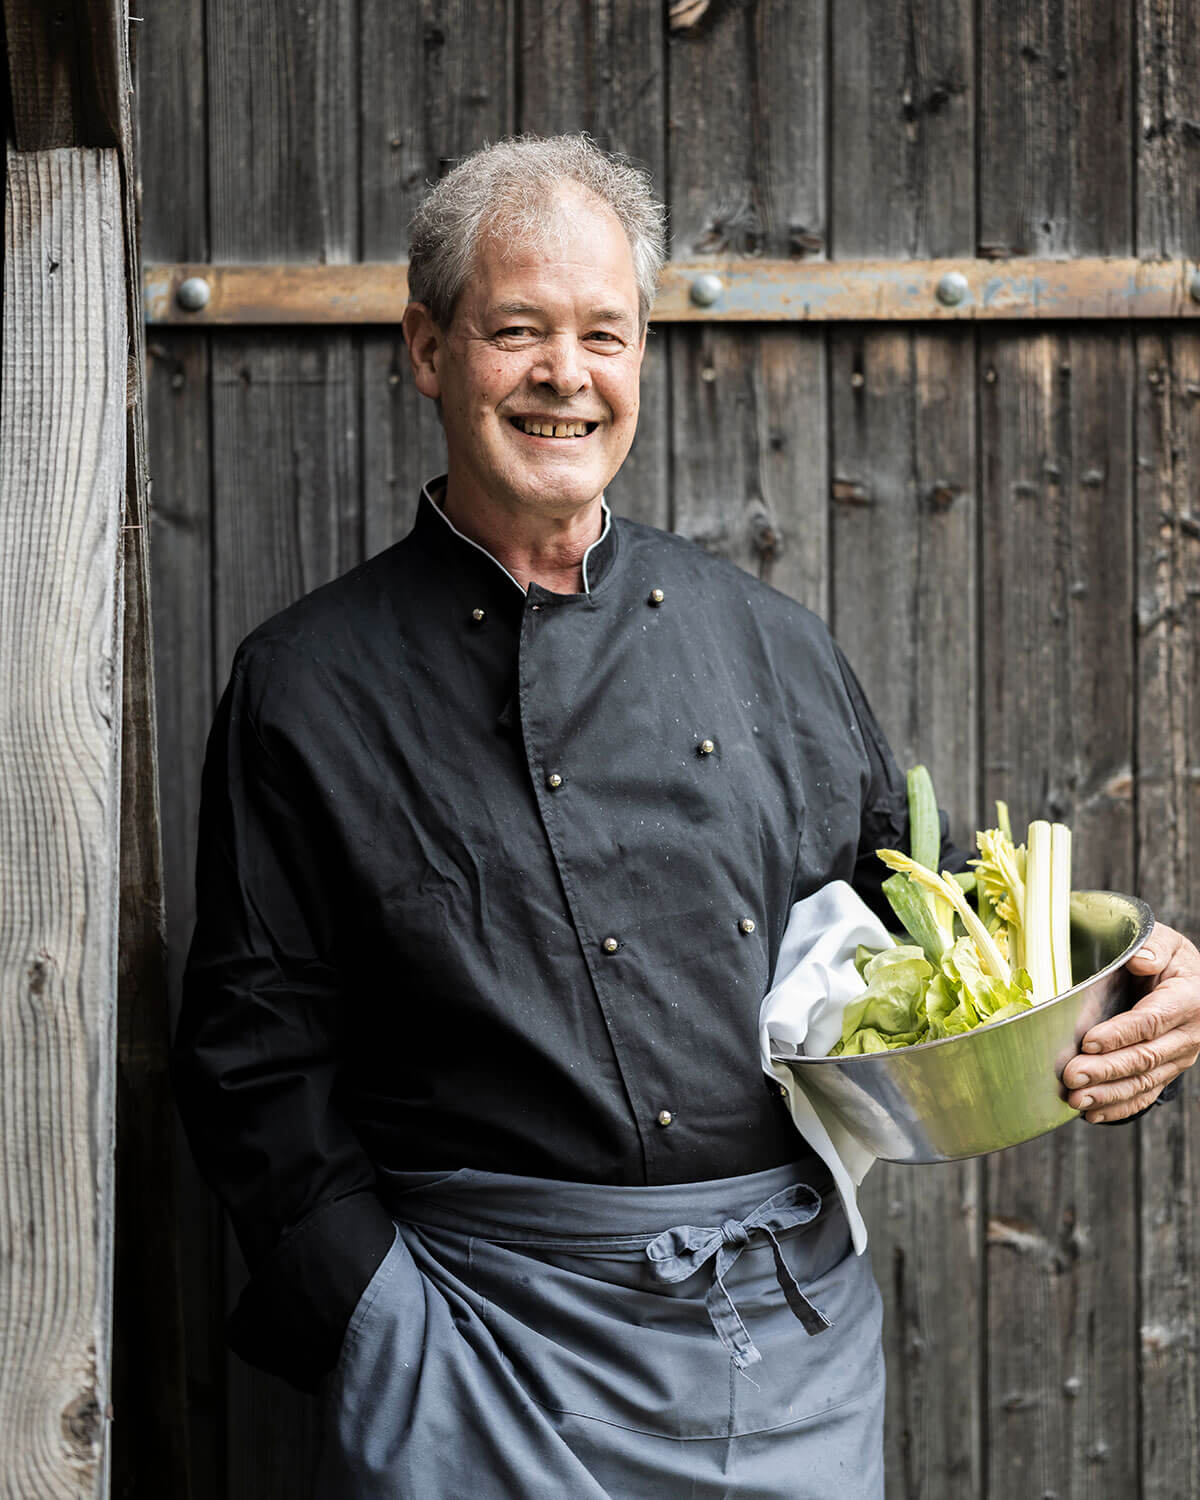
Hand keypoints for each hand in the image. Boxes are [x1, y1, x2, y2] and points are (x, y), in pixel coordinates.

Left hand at [1062, 923, 1199, 1122]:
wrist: (1190, 980)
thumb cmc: (1169, 958)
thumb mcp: (1166, 941)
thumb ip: (1155, 948)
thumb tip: (1142, 961)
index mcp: (1187, 1000)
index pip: (1151, 1021)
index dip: (1120, 1034)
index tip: (1087, 1042)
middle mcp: (1188, 1034)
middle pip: (1145, 1058)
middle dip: (1106, 1070)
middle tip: (1071, 1077)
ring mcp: (1179, 1057)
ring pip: (1143, 1081)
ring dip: (1108, 1094)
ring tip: (1074, 1099)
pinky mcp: (1168, 1071)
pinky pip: (1146, 1094)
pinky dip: (1119, 1107)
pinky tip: (1092, 1113)